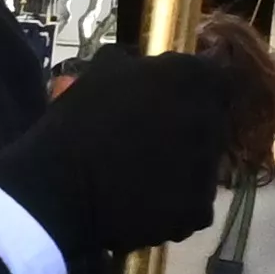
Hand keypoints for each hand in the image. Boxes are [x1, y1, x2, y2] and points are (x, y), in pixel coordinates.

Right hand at [0, 47, 246, 261]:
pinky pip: (193, 206)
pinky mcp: (198, 211)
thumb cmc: (77, 122)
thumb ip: (134, 62)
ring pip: (203, 166)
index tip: (168, 99)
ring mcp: (209, 169)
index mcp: (192, 78)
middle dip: (186, 128)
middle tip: (148, 141)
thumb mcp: (101, 70)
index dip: (193, 88)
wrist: (60, 189)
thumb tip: (143, 63)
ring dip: (181, 168)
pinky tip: (144, 205)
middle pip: (211, 122)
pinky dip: (175, 206)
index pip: (213, 77)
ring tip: (141, 178)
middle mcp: (211, 120)